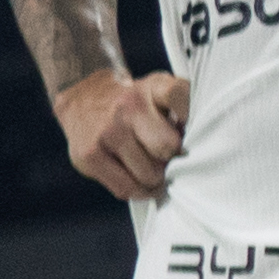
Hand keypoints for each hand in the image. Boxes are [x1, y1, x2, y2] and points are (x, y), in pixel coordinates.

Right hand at [53, 65, 189, 203]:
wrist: (82, 96)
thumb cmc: (131, 102)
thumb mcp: (157, 90)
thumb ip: (180, 109)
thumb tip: (196, 147)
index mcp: (151, 87)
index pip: (179, 95)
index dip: (190, 115)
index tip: (189, 127)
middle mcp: (128, 107)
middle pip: (167, 147)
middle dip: (171, 158)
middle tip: (166, 157)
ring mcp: (107, 132)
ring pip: (149, 175)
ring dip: (154, 178)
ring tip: (150, 169)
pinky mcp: (90, 156)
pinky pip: (126, 188)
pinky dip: (137, 190)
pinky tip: (137, 180)